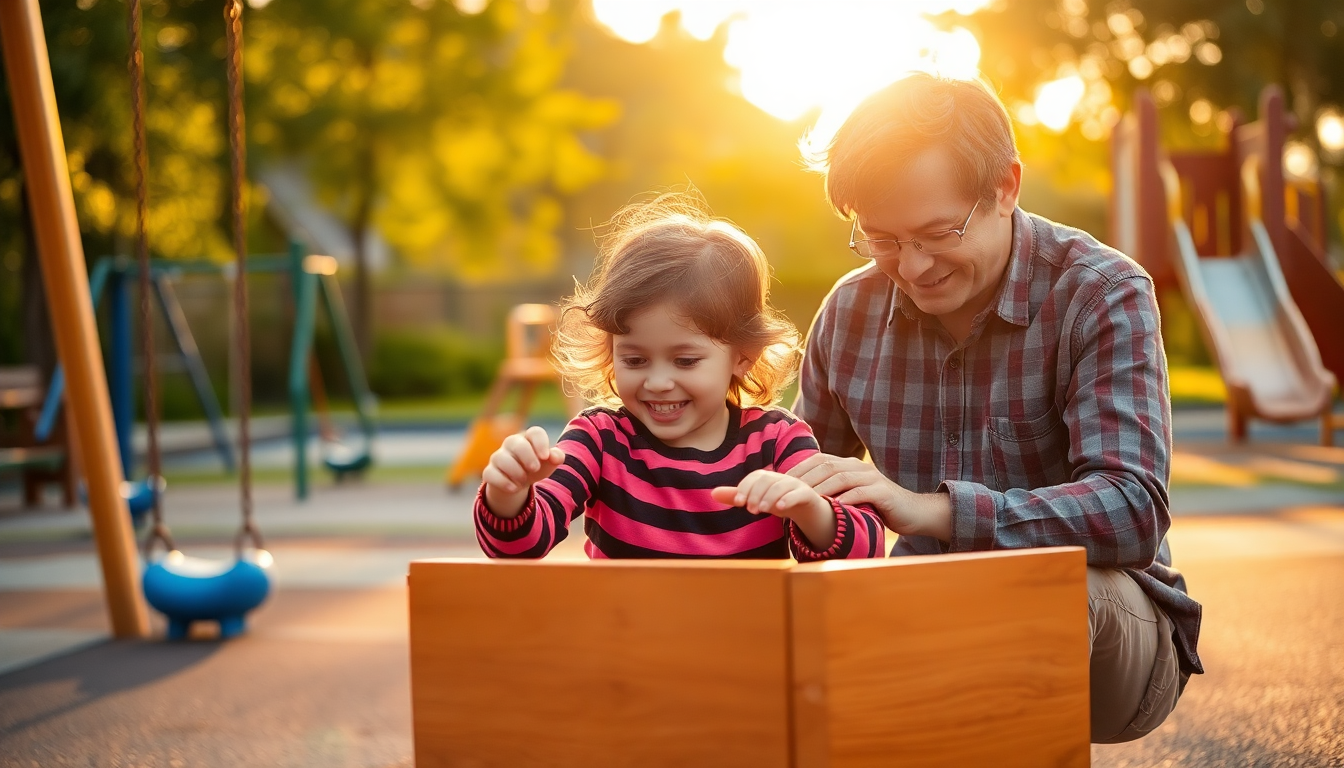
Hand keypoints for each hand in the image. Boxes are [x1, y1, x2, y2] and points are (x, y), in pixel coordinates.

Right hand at [481, 426, 564, 517]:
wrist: (518, 482)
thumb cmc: (536, 467)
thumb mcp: (548, 464)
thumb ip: (556, 457)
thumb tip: (555, 456)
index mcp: (529, 438)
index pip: (535, 433)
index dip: (541, 443)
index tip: (545, 457)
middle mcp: (511, 444)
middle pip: (516, 443)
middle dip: (527, 456)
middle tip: (534, 469)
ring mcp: (498, 457)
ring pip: (502, 459)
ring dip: (516, 472)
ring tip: (523, 480)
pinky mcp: (489, 472)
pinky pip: (491, 474)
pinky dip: (504, 482)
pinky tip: (514, 488)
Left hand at [711, 470, 835, 548]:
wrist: (805, 508)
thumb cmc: (777, 501)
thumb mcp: (756, 500)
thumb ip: (736, 496)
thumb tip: (712, 493)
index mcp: (768, 477)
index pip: (755, 477)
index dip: (745, 488)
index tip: (738, 503)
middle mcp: (781, 478)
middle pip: (767, 480)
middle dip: (756, 494)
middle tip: (750, 510)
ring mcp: (795, 485)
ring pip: (781, 486)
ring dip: (769, 498)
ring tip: (762, 510)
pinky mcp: (806, 494)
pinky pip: (798, 493)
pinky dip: (788, 499)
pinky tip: (780, 509)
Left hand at [785, 453, 951, 540]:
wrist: (912, 512)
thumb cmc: (875, 506)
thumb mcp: (848, 495)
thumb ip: (827, 491)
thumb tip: (795, 496)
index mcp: (845, 464)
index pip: (814, 461)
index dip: (794, 471)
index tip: (773, 485)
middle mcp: (856, 466)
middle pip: (824, 466)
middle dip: (799, 480)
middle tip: (778, 494)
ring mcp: (871, 477)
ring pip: (840, 477)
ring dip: (817, 489)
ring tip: (798, 502)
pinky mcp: (883, 492)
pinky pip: (861, 493)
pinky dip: (845, 499)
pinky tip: (831, 508)